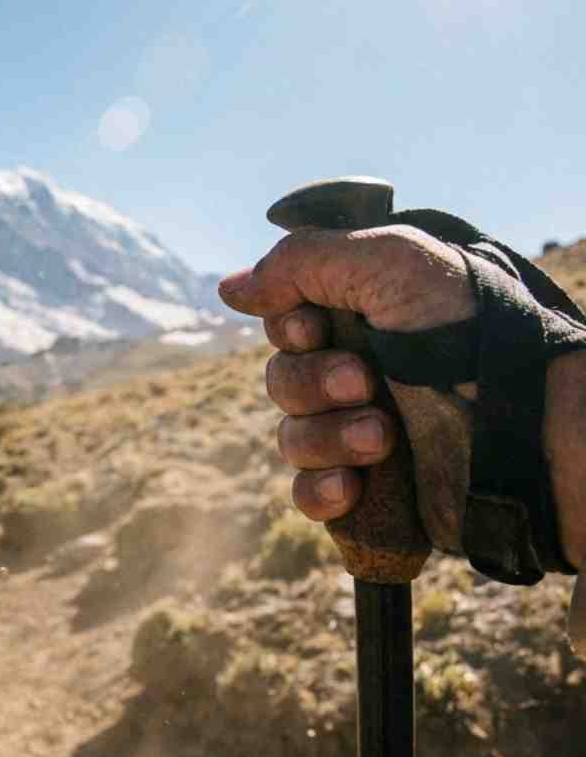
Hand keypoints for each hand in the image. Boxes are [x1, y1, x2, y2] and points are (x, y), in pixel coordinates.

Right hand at [218, 225, 473, 520]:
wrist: (526, 419)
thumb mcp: (386, 262)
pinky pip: (309, 495)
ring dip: (326, 437)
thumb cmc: (466, 327)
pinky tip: (353, 486)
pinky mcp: (373, 489)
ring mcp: (363, 432)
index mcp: (363, 319)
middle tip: (367, 382)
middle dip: (314, 383)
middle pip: (280, 380)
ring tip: (383, 437)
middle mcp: (359, 373)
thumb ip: (300, 261)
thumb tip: (230, 288)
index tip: (318, 326)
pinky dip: (321, 491)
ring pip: (291, 438)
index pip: (284, 324)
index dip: (290, 328)